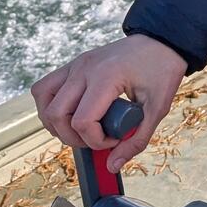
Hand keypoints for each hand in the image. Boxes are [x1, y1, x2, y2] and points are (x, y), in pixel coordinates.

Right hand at [31, 33, 187, 174]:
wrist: (162, 40)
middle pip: (56, 114)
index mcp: (106, 76)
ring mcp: (76, 64)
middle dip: (73, 138)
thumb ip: (136, 140)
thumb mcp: (158, 108)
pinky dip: (51, 105)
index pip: (82, 121)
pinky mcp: (73, 64)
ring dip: (55, 122)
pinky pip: (46, 86)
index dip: (95, 141)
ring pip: (44, 99)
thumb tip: (112, 166)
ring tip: (80, 129)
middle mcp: (85, 68)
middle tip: (96, 138)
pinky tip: (70, 113)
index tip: (115, 140)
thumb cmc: (162, 69)